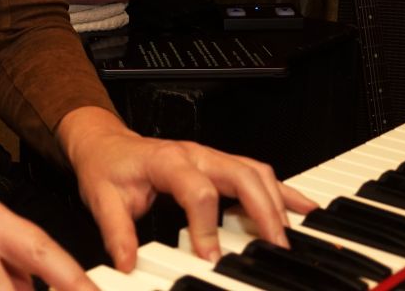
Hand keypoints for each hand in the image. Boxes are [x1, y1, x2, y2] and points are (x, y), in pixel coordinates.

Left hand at [57, 107, 314, 271]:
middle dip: (263, 211)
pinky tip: (303, 208)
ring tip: (291, 236)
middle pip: (242, 175)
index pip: (198, 190)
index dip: (207, 226)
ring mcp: (211, 157)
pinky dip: (282, 191)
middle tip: (275, 247)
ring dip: (277, 202)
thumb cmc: (108, 167)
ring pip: (256, 172)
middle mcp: (196, 154)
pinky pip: (257, 173)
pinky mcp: (219, 164)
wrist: (105, 143)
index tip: (212, 258)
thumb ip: (116, 231)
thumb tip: (128, 262)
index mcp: (168, 161)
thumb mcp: (101, 199)